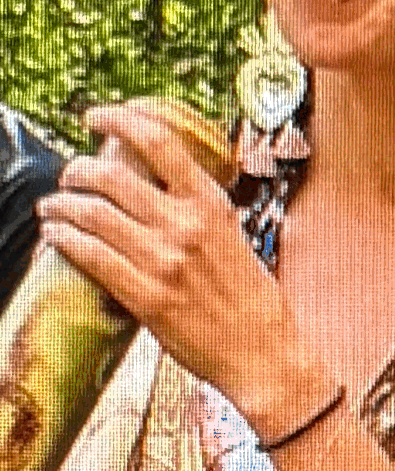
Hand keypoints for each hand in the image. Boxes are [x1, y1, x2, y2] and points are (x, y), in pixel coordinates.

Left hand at [37, 104, 322, 427]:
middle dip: (77, 170)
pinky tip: (56, 236)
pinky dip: (63, 239)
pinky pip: (90, 256)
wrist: (264, 353)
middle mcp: (185, 226)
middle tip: (69, 176)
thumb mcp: (232, 237)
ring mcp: (163, 261)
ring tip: (54, 207)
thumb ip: (195, 210)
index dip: (119, 118)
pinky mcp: (145, 297)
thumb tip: (154, 185)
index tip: (97, 116)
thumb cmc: (251, 300)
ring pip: (91, 213)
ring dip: (61, 205)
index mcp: (210, 205)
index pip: (158, 140)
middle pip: (110, 175)